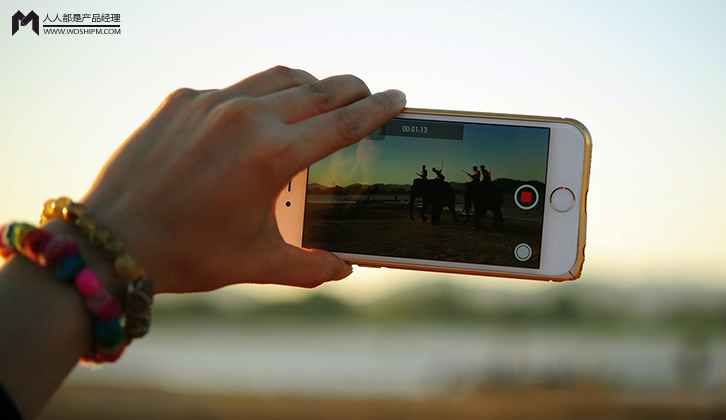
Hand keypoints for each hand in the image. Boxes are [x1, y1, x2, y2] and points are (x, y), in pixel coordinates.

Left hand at [80, 66, 405, 292]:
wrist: (112, 241)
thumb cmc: (188, 254)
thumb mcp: (257, 263)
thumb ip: (311, 265)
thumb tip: (345, 268)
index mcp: (273, 155)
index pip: (344, 122)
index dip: (378, 109)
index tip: (399, 98)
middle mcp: (246, 118)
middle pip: (318, 88)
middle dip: (351, 88)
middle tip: (367, 93)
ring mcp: (211, 102)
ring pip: (278, 77)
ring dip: (309, 84)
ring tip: (322, 95)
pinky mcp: (182, 99)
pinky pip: (235, 88)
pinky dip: (259, 96)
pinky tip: (258, 116)